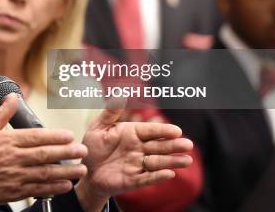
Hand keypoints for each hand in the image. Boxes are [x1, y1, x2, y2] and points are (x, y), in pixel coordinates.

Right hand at [0, 94, 87, 211]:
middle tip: (82, 150)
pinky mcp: (16, 191)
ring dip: (65, 171)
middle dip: (67, 152)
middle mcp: (13, 159)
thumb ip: (2, 114)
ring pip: (45, 173)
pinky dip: (54, 187)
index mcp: (7, 142)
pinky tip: (66, 184)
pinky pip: (39, 189)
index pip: (35, 137)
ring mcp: (16, 176)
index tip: (69, 135)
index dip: (54, 136)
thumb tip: (12, 97)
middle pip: (45, 154)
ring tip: (81, 169)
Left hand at [74, 107, 192, 210]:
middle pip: (159, 146)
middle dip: (173, 146)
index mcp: (132, 133)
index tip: (176, 131)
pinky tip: (169, 174)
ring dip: (172, 161)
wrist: (86, 169)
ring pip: (157, 162)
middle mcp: (138, 148)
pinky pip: (147, 178)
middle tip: (188, 145)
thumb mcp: (99, 127)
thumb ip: (110, 112)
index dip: (163, 131)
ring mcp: (137, 164)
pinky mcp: (133, 180)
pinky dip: (157, 176)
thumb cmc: (94, 145)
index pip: (150, 131)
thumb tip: (120, 93)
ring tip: (186, 160)